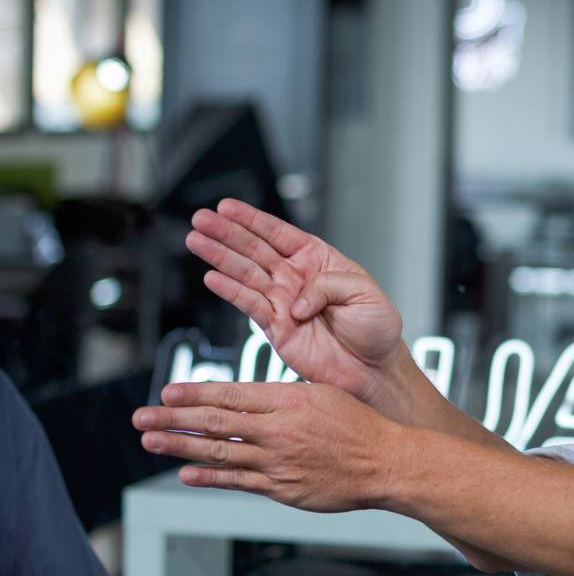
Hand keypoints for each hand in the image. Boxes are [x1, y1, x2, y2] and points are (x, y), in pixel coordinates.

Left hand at [133, 381, 402, 511]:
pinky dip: (210, 477)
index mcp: (288, 400)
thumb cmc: (361, 426)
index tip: (167, 393)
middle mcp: (278, 429)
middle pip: (215, 422)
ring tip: (152, 442)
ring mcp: (278, 461)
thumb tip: (250, 396)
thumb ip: (285, 395)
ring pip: (220, 451)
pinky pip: (239, 482)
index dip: (194, 394)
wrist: (387, 462)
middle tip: (142, 417)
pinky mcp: (283, 488)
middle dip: (173, 419)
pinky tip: (187, 474)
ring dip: (181, 446)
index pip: (230, 395)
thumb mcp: (323, 394)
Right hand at [186, 199, 403, 402]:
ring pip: (245, 274)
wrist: (373, 369)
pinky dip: (231, 292)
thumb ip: (329, 287)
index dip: (253, 220)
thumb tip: (296, 301)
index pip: (280, 234)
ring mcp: (283, 302)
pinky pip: (249, 306)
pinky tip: (212, 277)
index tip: (226, 206)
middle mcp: (295, 278)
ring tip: (196, 240)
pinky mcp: (276, 327)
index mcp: (318, 261)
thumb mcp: (364, 294)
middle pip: (255, 249)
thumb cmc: (376, 329)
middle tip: (200, 219)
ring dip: (219, 257)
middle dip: (227, 233)